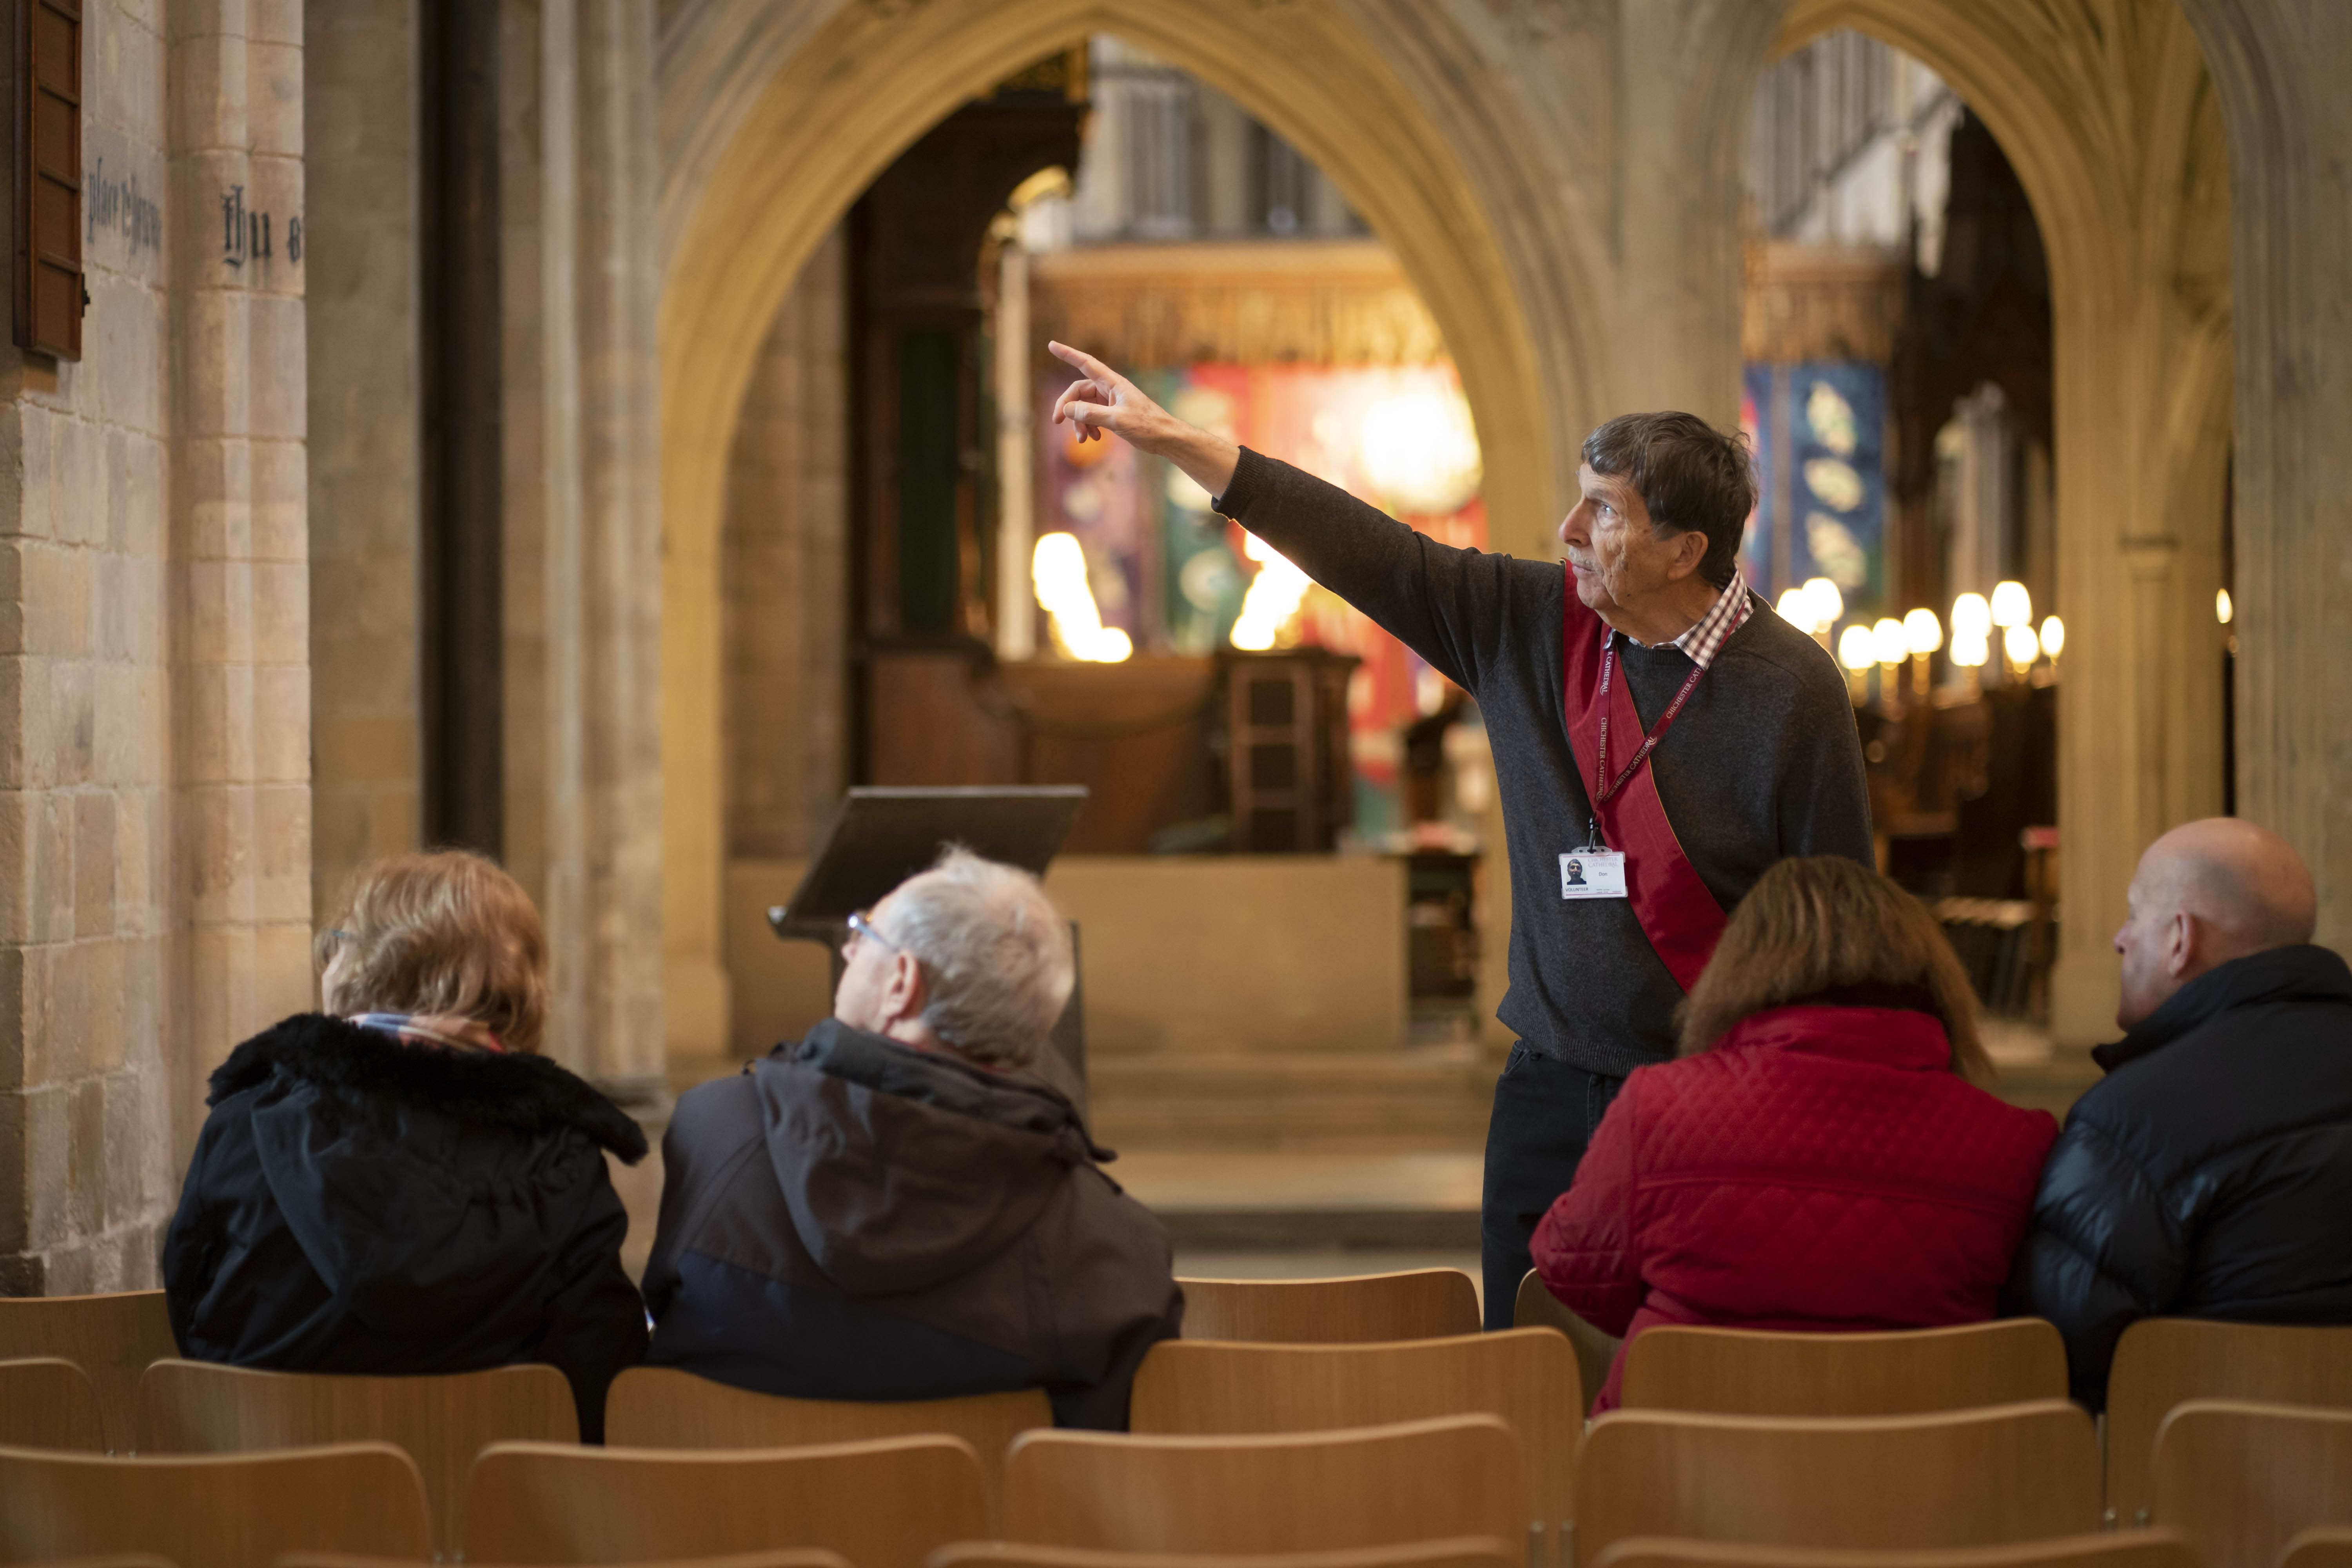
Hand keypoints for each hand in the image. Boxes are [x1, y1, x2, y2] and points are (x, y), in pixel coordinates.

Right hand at [1048, 341, 1240, 497]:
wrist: (1166, 438)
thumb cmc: (1147, 427)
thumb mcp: (1117, 421)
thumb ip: (1091, 414)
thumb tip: (1068, 409)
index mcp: (1113, 383)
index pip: (1085, 364)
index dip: (1067, 354)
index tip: (1051, 345)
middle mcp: (1110, 389)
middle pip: (1079, 391)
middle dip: (1067, 407)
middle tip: (1056, 422)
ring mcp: (1111, 401)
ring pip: (1084, 406)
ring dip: (1079, 422)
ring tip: (1083, 439)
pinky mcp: (1113, 413)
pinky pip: (1092, 416)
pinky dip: (1088, 427)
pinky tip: (1092, 439)